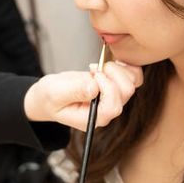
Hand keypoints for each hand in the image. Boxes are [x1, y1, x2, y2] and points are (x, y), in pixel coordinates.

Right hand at [23, 61, 142, 130]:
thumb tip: (94, 87)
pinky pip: (133, 76)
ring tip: (99, 66)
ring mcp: (115, 99)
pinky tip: (108, 64)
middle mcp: (108, 111)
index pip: (113, 107)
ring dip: (118, 69)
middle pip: (126, 92)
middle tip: (94, 69)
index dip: (107, 87)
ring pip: (132, 82)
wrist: (51, 95)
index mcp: (94, 118)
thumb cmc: (50, 96)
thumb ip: (74, 91)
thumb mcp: (55, 93)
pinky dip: (125, 66)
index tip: (93, 74)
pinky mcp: (117, 87)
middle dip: (113, 74)